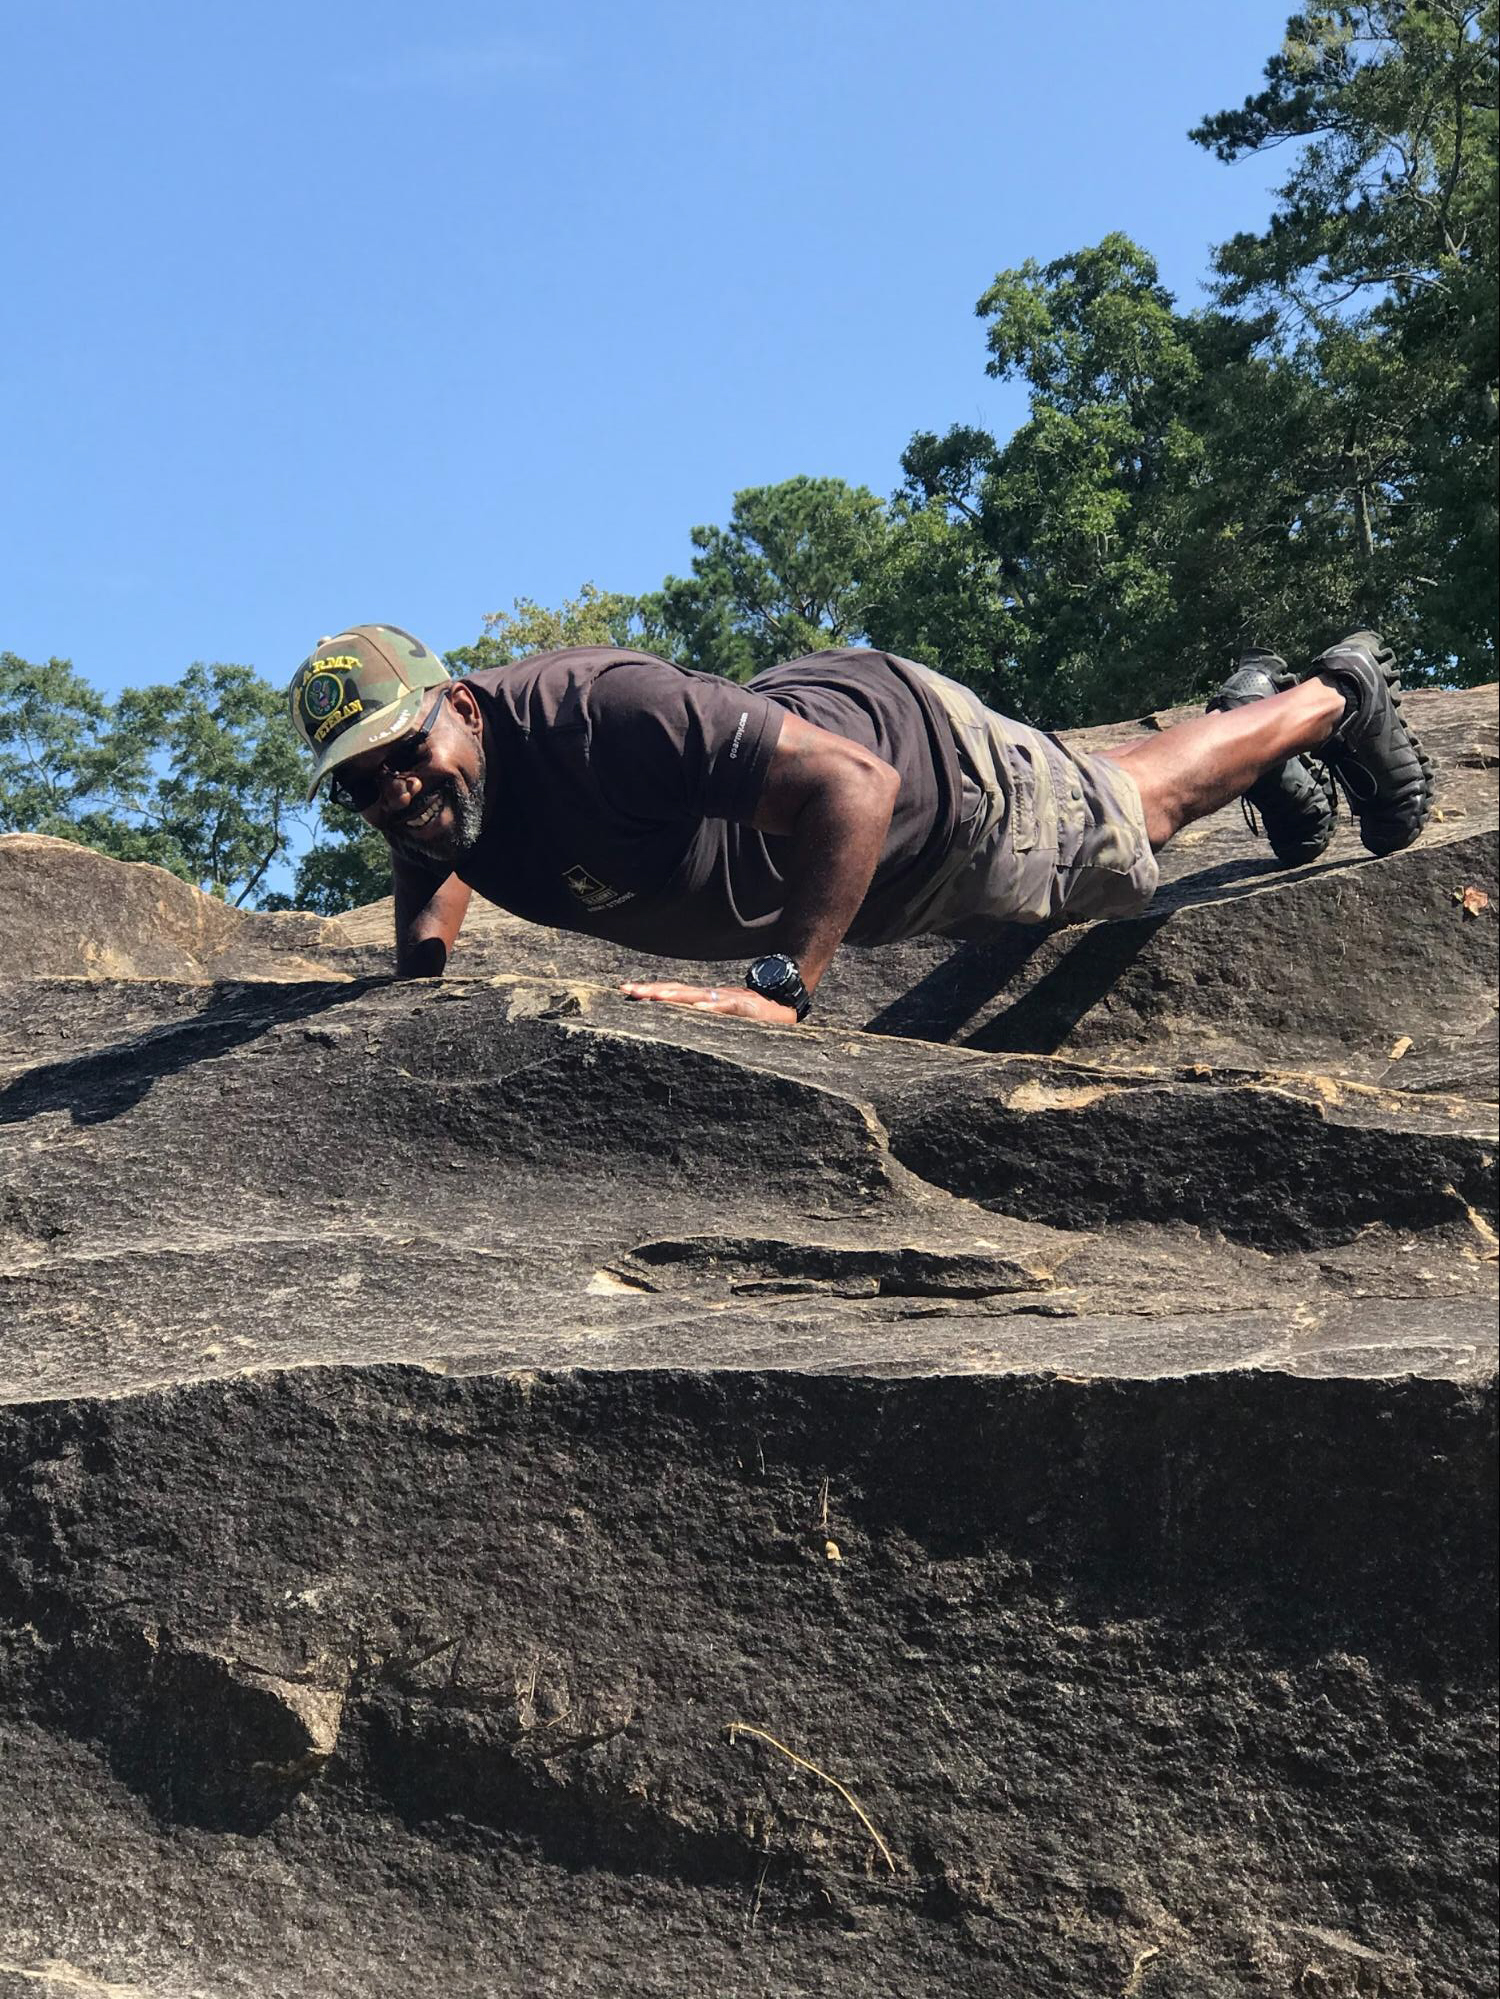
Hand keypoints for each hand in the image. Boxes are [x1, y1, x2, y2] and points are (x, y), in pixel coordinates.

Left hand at [618, 980, 798, 1025]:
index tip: (625, 990)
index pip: (672, 992)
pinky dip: (711, 1007)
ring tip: (655, 998)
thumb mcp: (722, 1016)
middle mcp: (712, 996)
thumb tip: (678, 1023)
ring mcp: (728, 999)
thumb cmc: (753, 1015)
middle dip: (652, 991)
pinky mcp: (746, 1007)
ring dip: (675, 997)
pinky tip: (697, 1009)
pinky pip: (726, 1007)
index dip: (650, 991)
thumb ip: (702, 1017)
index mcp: (704, 999)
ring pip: (698, 996)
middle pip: (677, 991)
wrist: (785, 1003)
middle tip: (629, 991)